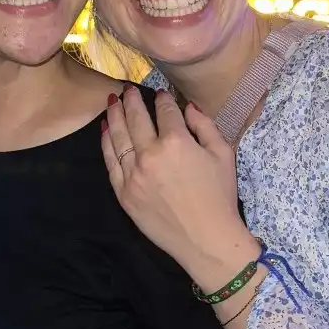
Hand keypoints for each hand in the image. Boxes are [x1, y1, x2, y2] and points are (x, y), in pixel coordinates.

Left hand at [101, 87, 256, 288]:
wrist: (206, 239)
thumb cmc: (219, 196)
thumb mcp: (223, 154)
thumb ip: (204, 125)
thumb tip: (187, 107)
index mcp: (176, 142)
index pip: (165, 111)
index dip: (163, 99)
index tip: (161, 94)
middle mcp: (149, 154)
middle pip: (136, 118)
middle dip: (132, 100)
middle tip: (128, 90)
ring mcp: (132, 174)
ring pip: (118, 136)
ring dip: (115, 115)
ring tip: (113, 101)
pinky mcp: (123, 192)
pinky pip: (110, 161)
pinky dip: (106, 142)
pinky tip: (105, 129)